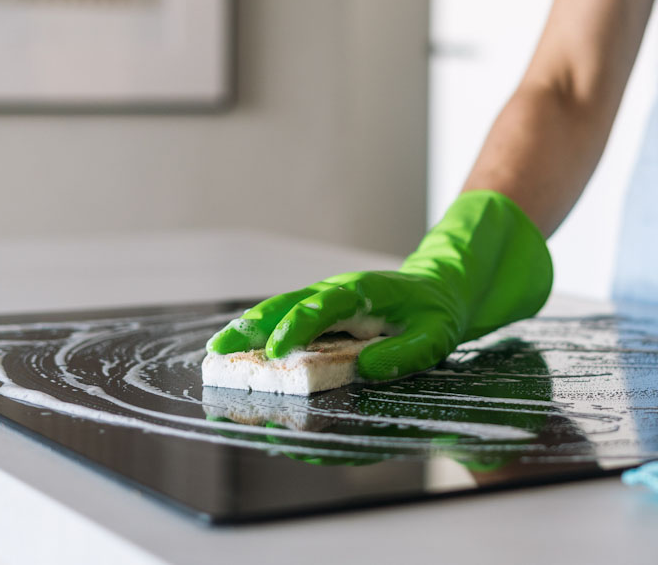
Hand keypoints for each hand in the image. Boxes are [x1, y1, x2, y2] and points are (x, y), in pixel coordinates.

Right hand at [206, 190, 552, 380]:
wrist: (440, 288)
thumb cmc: (437, 313)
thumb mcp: (435, 336)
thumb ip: (405, 355)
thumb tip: (366, 370)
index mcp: (361, 293)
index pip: (322, 308)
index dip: (298, 328)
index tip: (278, 352)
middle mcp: (336, 293)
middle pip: (286, 305)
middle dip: (253, 327)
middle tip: (220, 350)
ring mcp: (326, 302)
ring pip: (280, 311)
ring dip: (249, 330)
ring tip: (217, 352)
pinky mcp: (323, 314)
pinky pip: (288, 321)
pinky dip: (263, 335)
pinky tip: (242, 353)